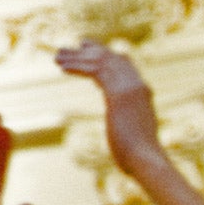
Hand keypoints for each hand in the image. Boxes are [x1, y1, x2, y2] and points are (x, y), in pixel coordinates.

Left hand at [56, 40, 163, 177]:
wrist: (146, 159)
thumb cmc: (137, 155)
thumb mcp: (130, 132)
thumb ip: (125, 124)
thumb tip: (124, 133)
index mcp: (141, 93)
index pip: (124, 66)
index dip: (106, 56)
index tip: (89, 50)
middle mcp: (137, 86)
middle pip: (112, 58)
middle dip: (91, 50)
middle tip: (72, 44)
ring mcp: (130, 88)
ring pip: (101, 62)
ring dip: (77, 58)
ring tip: (58, 56)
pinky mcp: (118, 94)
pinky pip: (95, 72)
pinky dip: (78, 67)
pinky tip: (62, 67)